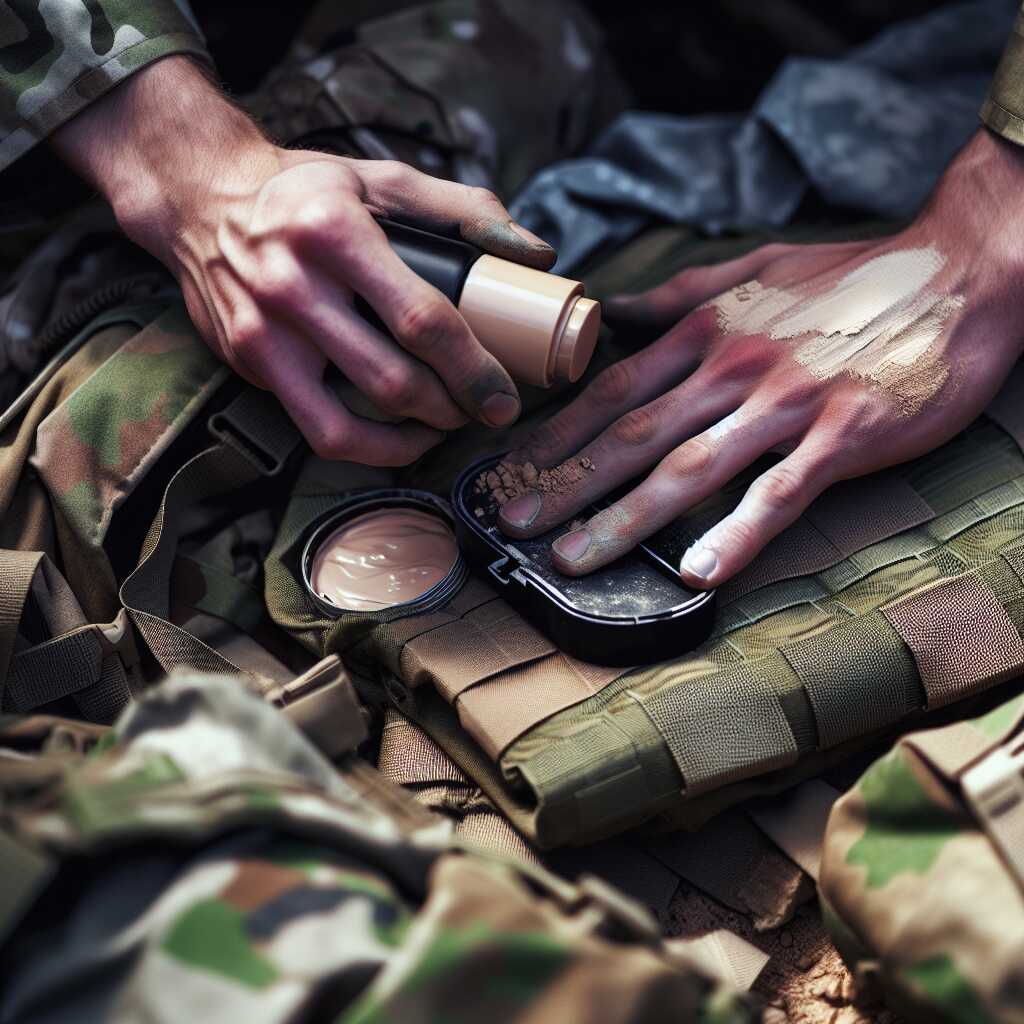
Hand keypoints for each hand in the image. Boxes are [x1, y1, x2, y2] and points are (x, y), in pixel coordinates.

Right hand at [51, 57, 554, 465]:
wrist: (202, 201)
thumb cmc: (306, 191)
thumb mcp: (381, 178)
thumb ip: (463, 209)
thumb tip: (535, 253)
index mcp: (335, 231)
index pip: (420, 319)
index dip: (472, 369)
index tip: (505, 395)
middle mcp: (292, 286)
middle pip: (391, 380)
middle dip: (453, 409)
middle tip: (486, 411)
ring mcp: (263, 334)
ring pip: (349, 422)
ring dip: (412, 439)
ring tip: (447, 426)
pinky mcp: (248, 365)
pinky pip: (317, 428)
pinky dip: (368, 447)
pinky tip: (400, 437)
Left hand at [498, 129, 1023, 586]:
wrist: (962, 268)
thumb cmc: (856, 274)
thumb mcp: (757, 268)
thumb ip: (683, 295)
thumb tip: (621, 312)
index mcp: (709, 332)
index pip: (613, 389)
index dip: (557, 434)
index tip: (513, 470)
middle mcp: (735, 367)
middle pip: (632, 434)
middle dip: (565, 483)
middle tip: (513, 524)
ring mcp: (788, 402)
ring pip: (689, 468)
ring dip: (625, 517)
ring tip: (574, 558)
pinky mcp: (844, 434)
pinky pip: (781, 491)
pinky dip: (739, 532)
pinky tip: (700, 572)